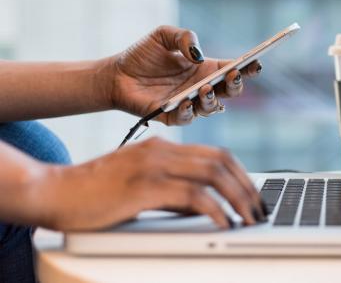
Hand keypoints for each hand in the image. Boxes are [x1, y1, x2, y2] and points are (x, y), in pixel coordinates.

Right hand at [33, 137, 266, 230]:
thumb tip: (204, 207)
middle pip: (221, 161)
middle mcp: (161, 151)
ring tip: (249, 219)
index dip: (241, 174)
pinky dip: (215, 209)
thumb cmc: (94, 193)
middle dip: (247, 187)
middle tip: (259, 210)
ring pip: (213, 175)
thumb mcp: (140, 185)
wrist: (53, 192)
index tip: (253, 195)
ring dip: (238, 198)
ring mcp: (153, 166)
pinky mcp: (144, 186)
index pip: (216, 154)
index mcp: (162, 147)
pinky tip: (224, 223)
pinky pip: (192, 196)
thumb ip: (172, 190)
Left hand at [107, 25, 261, 124]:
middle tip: (233, 75)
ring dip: (212, 100)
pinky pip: (186, 118)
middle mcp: (202, 88)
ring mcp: (189, 104)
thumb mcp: (163, 35)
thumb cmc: (142, 55)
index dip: (248, 68)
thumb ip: (184, 37)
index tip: (256, 63)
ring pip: (212, 108)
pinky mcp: (171, 116)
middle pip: (230, 92)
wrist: (115, 74)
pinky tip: (186, 101)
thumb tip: (198, 54)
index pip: (233, 69)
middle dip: (236, 85)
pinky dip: (189, 111)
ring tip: (205, 88)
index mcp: (206, 69)